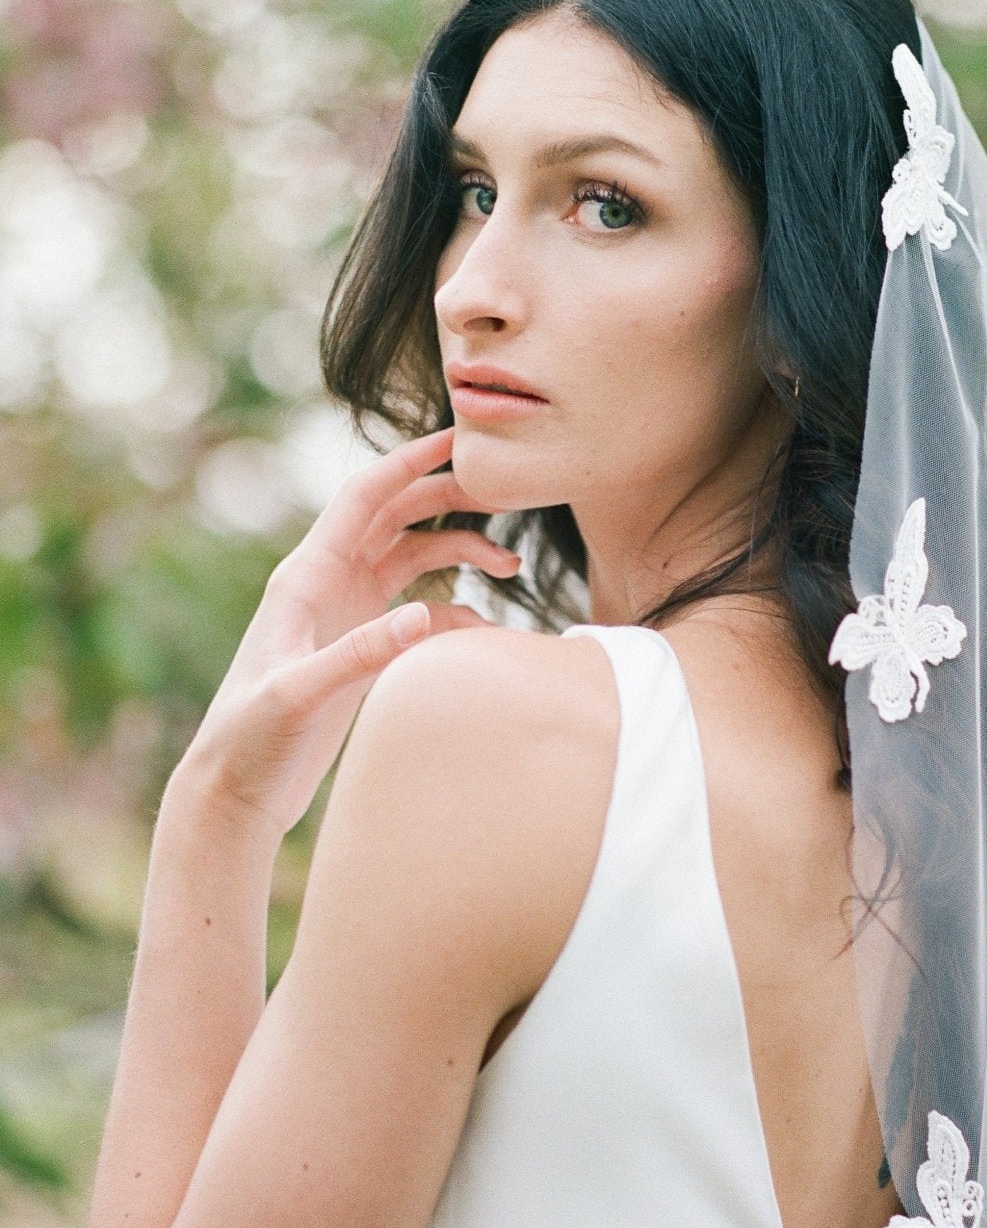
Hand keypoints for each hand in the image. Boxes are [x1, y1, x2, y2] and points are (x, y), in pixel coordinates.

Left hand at [174, 427, 519, 836]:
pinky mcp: (360, 648)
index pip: (366, 498)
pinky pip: (419, 612)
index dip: (411, 461)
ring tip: (510, 567)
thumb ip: (360, 653)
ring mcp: (347, 615)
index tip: (460, 436)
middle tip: (506, 495)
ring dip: (460, 552)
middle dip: (451, 498)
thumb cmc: (249, 739)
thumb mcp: (299, 694)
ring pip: (414, 558)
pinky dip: (455, 613)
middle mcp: (328, 583)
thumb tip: (426, 616)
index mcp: (306, 576)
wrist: (235, 791)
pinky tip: (487, 634)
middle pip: (398, 516)